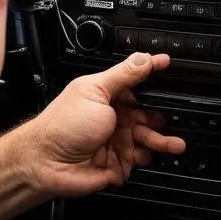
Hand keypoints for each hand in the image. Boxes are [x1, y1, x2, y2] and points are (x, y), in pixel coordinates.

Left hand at [0, 52, 184, 219]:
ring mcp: (116, 141)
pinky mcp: (118, 163)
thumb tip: (146, 57)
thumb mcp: (95, 91)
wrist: (46, 163)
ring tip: (174, 144)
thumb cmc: (62, 125)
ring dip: (162, 141)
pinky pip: (141, 161)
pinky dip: (147, 159)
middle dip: (163, 117)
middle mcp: (114, 118)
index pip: (139, 86)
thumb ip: (124, 74)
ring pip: (149, 139)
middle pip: (149, 115)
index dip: (156, 81)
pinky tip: (148, 155)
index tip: (172, 72)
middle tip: (173, 118)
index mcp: (108, 96)